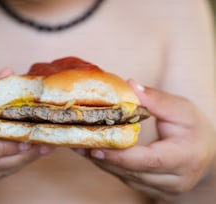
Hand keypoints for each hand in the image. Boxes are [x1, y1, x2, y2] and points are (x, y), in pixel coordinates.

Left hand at [86, 80, 215, 200]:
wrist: (206, 152)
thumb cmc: (194, 129)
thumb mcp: (181, 109)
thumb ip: (155, 99)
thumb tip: (129, 85)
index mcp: (184, 158)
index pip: (148, 161)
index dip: (119, 155)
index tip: (94, 145)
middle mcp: (174, 180)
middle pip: (131, 172)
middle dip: (102, 158)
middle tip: (77, 142)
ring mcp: (162, 189)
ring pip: (125, 177)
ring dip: (101, 162)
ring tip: (79, 146)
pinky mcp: (152, 190)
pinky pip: (126, 178)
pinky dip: (109, 165)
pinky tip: (93, 152)